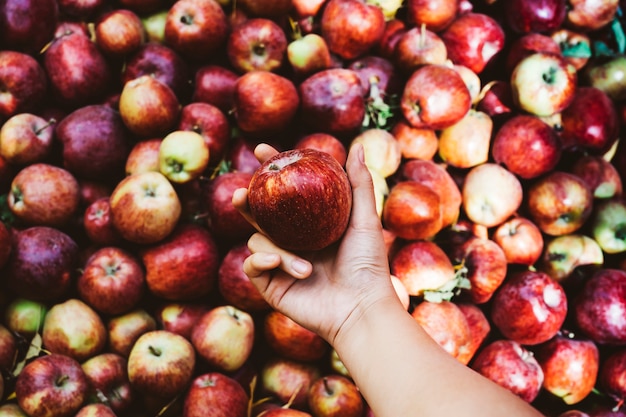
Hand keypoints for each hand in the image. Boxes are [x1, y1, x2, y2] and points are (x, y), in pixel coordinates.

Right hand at [232, 143, 398, 344]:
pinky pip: (252, 265)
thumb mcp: (365, 220)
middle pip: (259, 214)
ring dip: (278, 250)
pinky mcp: (271, 285)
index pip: (285, 192)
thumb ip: (359, 184)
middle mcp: (293, 241)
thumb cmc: (368, 265)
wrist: (361, 308)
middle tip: (243, 193)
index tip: (262, 150)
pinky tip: (276, 263)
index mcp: (310, 224)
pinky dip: (262, 261)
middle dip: (247, 200)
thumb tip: (358, 146)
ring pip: (258, 240)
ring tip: (307, 266)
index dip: (272, 170)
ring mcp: (280, 263)